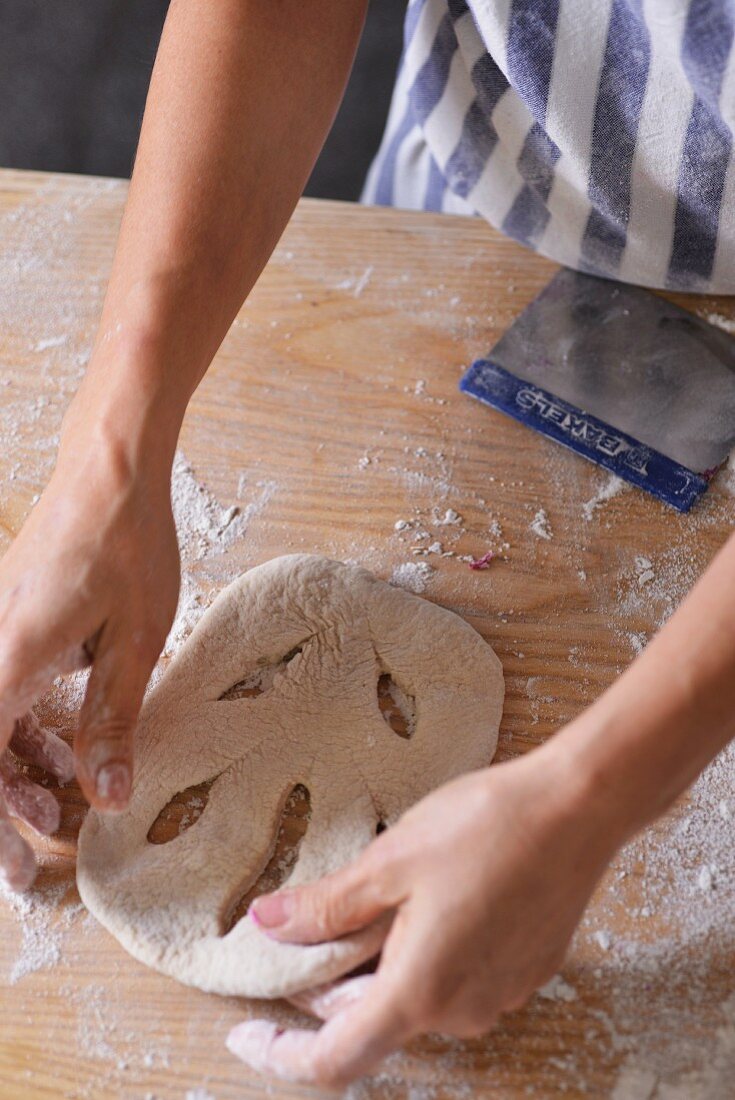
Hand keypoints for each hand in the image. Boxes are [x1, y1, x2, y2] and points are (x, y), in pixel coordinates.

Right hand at [0, 421, 179, 890]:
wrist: (111, 465)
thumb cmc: (129, 542)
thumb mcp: (136, 640)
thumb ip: (112, 720)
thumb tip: (108, 795)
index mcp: (7, 659)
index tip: (21, 871)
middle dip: (4, 808)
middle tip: (46, 846)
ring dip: (14, 769)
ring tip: (61, 805)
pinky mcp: (4, 620)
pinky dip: (21, 727)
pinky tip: (59, 746)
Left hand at [227, 746, 620, 1087]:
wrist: (579, 808)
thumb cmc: (486, 827)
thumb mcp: (390, 861)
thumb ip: (326, 907)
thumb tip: (268, 925)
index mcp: (419, 992)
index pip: (334, 1060)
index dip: (280, 1054)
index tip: (244, 1033)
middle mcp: (461, 1011)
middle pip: (372, 1021)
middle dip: (329, 986)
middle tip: (309, 925)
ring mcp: (498, 995)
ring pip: (414, 998)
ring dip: (380, 965)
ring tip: (378, 897)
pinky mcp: (523, 972)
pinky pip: (455, 981)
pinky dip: (424, 956)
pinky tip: (428, 899)